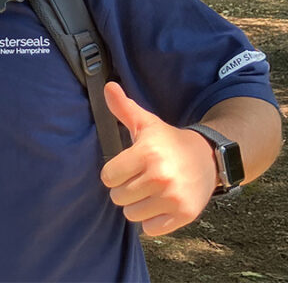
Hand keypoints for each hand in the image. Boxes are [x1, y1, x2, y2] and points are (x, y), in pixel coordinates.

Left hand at [99, 82, 217, 235]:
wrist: (208, 157)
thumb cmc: (168, 141)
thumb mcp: (146, 123)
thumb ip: (123, 108)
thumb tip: (107, 86)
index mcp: (147, 153)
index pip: (108, 177)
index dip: (114, 173)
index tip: (127, 167)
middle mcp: (160, 176)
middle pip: (118, 197)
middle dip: (125, 189)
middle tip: (140, 179)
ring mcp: (174, 197)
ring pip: (132, 215)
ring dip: (137, 206)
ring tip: (150, 192)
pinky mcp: (184, 215)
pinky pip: (150, 229)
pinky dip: (152, 221)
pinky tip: (161, 205)